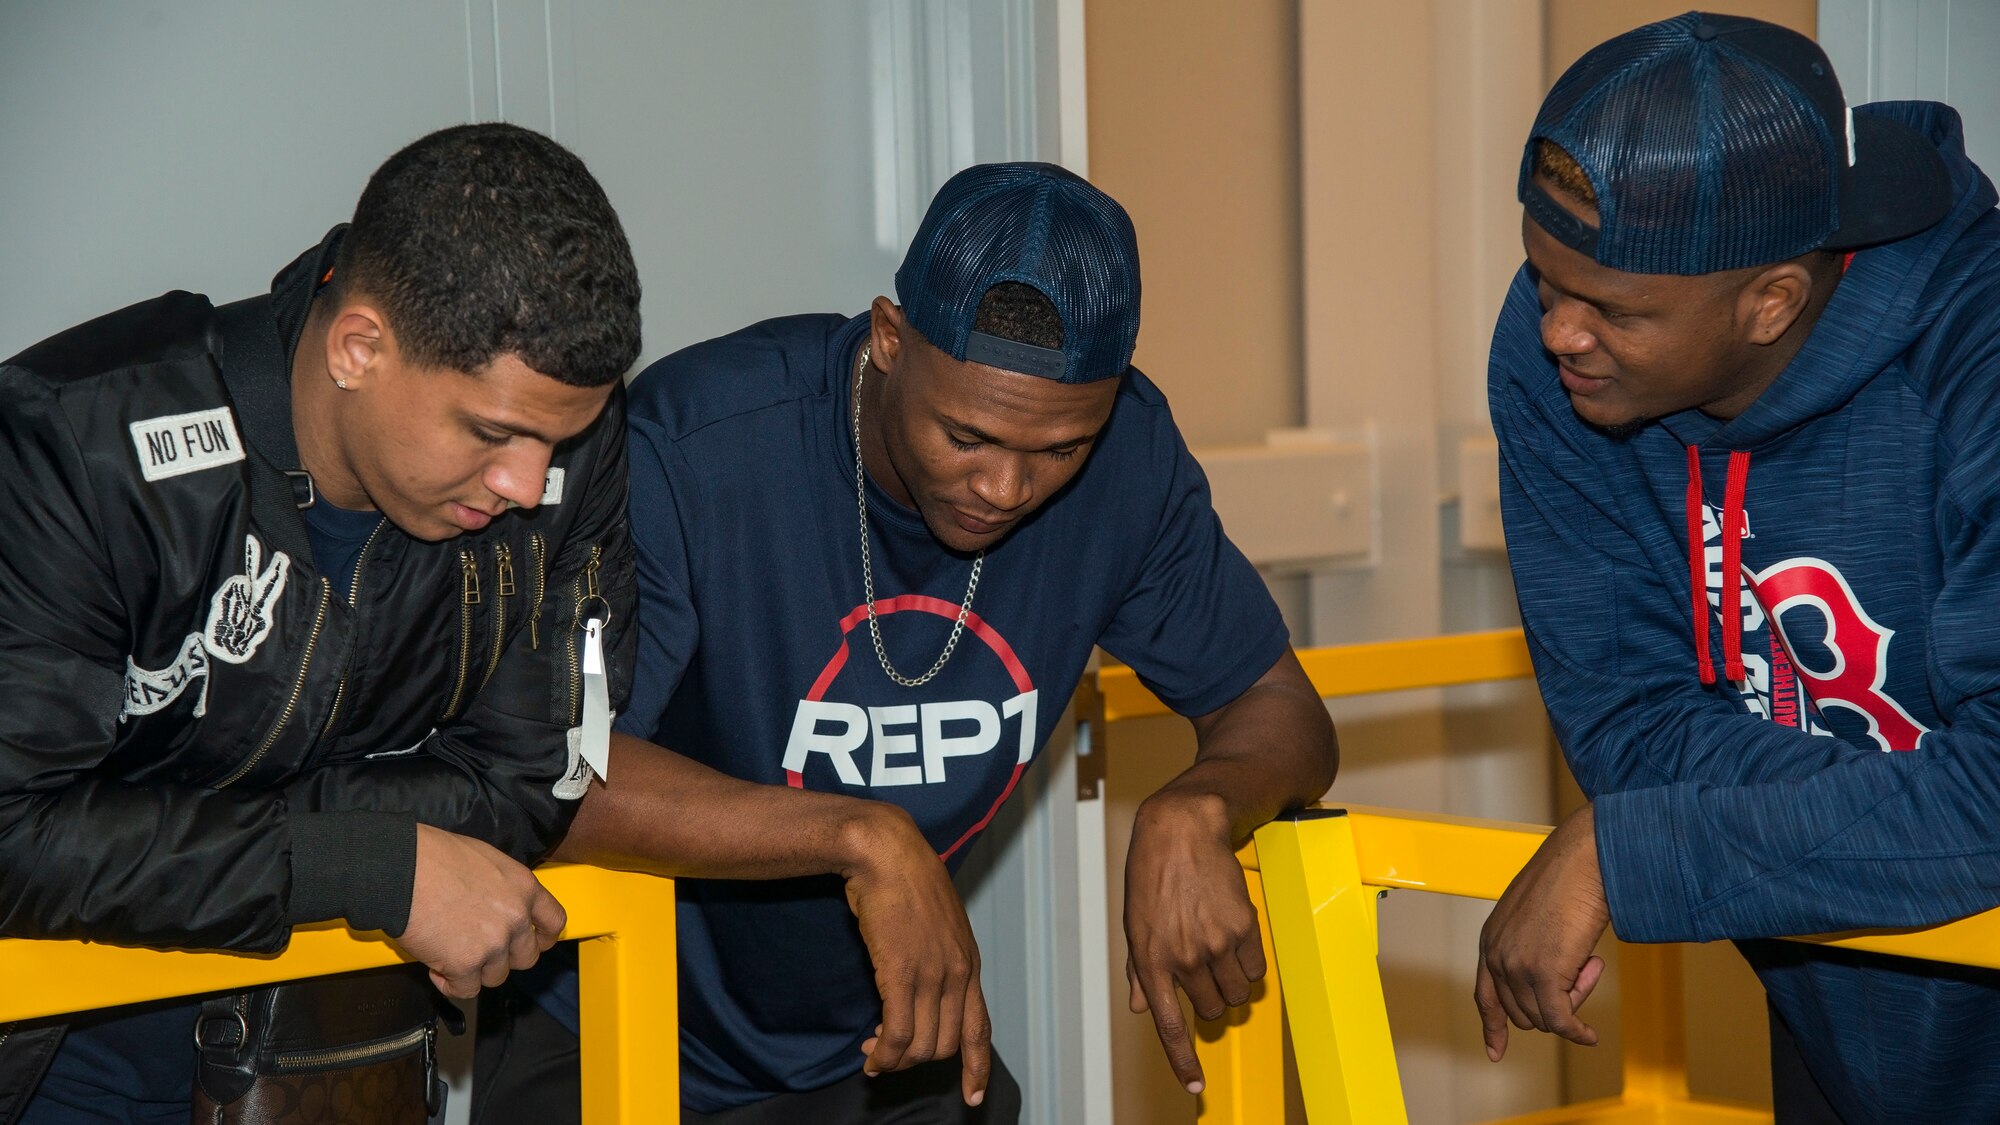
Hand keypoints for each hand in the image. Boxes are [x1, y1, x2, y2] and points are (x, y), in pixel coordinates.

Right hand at [397, 824, 566, 998]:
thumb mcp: (486, 860)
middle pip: (527, 957)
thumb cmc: (433, 857)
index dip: (544, 937)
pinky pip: (466, 990)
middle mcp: (516, 917)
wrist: (401, 869)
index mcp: (524, 887)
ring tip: (451, 953)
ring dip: (475, 970)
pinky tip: (437, 968)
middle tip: (481, 951)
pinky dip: (451, 984)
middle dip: (505, 958)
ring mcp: (494, 943)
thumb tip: (498, 905)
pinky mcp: (466, 963)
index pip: (554, 922)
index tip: (535, 942)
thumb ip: (503, 888)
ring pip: (496, 976)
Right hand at [843, 804, 991, 1106]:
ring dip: (894, 1060)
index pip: (980, 1028)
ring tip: (873, 1055)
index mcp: (969, 963)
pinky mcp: (901, 974)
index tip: (973, 1096)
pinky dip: (883, 1054)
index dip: (977, 1067)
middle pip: (944, 1045)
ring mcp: (932, 975)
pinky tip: (870, 1054)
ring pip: (920, 1046)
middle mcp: (958, 974)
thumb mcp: (936, 923)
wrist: (886, 852)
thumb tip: (921, 987)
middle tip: (886, 1059)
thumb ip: (938, 957)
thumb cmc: (905, 881)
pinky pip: (896, 1035)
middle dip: (915, 1063)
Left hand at [1123, 791, 1263, 1095]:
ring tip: (1220, 952)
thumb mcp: (1135, 923)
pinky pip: (1256, 970)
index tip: (1195, 1085)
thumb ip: (1139, 969)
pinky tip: (1237, 940)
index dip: (1183, 1060)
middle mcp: (1183, 958)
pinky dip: (1250, 965)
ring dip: (1232, 984)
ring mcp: (1215, 945)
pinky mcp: (1243, 928)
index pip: (1168, 1024)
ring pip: (1236, 994)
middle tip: (1206, 973)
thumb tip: (1139, 1005)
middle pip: (1210, 1011)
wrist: (1183, 830)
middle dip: (1210, 1000)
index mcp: (1151, 960)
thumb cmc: (1152, 873)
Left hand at [1475, 804, 1610, 1060]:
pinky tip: (1590, 1035)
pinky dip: (1575, 1032)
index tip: (1495, 1051)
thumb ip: (1533, 946)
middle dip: (1556, 1002)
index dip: (1493, 1025)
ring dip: (1573, 1001)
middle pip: (1523, 1012)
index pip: (1485, 995)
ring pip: (1545, 1016)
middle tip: (1585, 969)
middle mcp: (1495, 955)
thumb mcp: (1537, 914)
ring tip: (1591, 963)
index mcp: (1490, 940)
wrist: (1584, 859)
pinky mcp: (1542, 974)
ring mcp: (1515, 966)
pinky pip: (1559, 1020)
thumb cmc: (1569, 877)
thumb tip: (1554, 986)